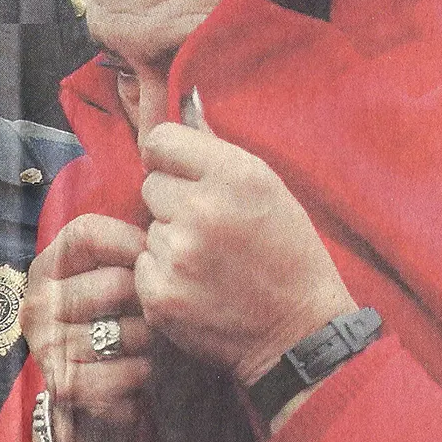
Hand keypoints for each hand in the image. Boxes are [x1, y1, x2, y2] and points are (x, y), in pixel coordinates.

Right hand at [20, 214, 150, 441]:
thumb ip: (132, 250)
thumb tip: (167, 220)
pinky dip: (142, 375)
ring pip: (126, 331)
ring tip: (147, 346)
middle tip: (155, 315)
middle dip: (150, 301)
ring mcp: (46, 347)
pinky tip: (139, 374)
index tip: (156, 257)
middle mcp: (38, 304)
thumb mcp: (117, 280)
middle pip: (116, 282)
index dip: (130, 241)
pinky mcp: (64, 388)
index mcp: (48, 268)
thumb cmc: (116, 327)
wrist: (95, 402)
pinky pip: (126, 373)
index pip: (86, 233)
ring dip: (150, 342)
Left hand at [137, 121, 357, 386]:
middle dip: (171, 203)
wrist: (300, 334)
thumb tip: (184, 106)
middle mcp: (203, 209)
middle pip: (150, 185)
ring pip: (148, 228)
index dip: (169, 158)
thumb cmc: (290, 256)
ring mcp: (179, 254)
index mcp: (236, 174)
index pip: (161, 140)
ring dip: (169, 241)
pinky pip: (142, 267)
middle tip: (208, 228)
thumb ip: (220, 152)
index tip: (181, 174)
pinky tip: (198, 288)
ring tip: (209, 263)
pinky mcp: (160, 294)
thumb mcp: (270, 189)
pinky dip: (162, 277)